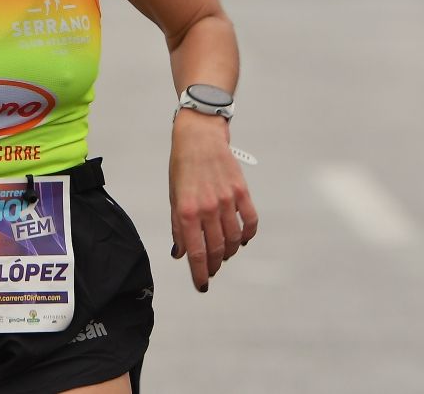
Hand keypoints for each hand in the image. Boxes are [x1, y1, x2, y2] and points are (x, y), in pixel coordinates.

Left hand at [169, 110, 257, 291]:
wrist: (199, 137)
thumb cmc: (182, 167)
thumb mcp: (173, 196)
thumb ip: (178, 227)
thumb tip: (179, 254)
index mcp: (186, 210)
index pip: (196, 252)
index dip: (200, 273)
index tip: (202, 286)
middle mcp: (207, 208)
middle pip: (217, 249)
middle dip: (215, 265)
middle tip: (212, 271)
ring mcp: (226, 200)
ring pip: (234, 239)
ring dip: (230, 252)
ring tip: (225, 255)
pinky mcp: (241, 191)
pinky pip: (250, 221)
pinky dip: (248, 235)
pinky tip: (243, 240)